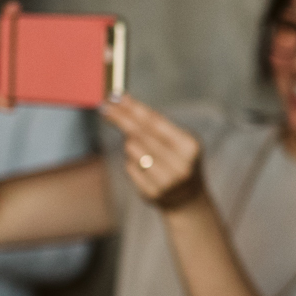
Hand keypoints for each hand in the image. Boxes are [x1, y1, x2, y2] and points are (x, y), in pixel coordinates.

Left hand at [98, 95, 205, 209]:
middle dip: (121, 118)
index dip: (134, 108)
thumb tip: (122, 105)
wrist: (188, 198)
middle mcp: (180, 165)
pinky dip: (132, 161)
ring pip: (133, 150)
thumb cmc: (179, 160)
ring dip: (130, 142)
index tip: (117, 97)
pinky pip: (130, 167)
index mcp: (189, 147)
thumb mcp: (178, 140)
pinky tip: (143, 165)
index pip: (156, 122)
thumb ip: (155, 125)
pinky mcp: (152, 193)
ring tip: (142, 147)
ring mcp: (166, 181)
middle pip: (141, 134)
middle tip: (106, 107)